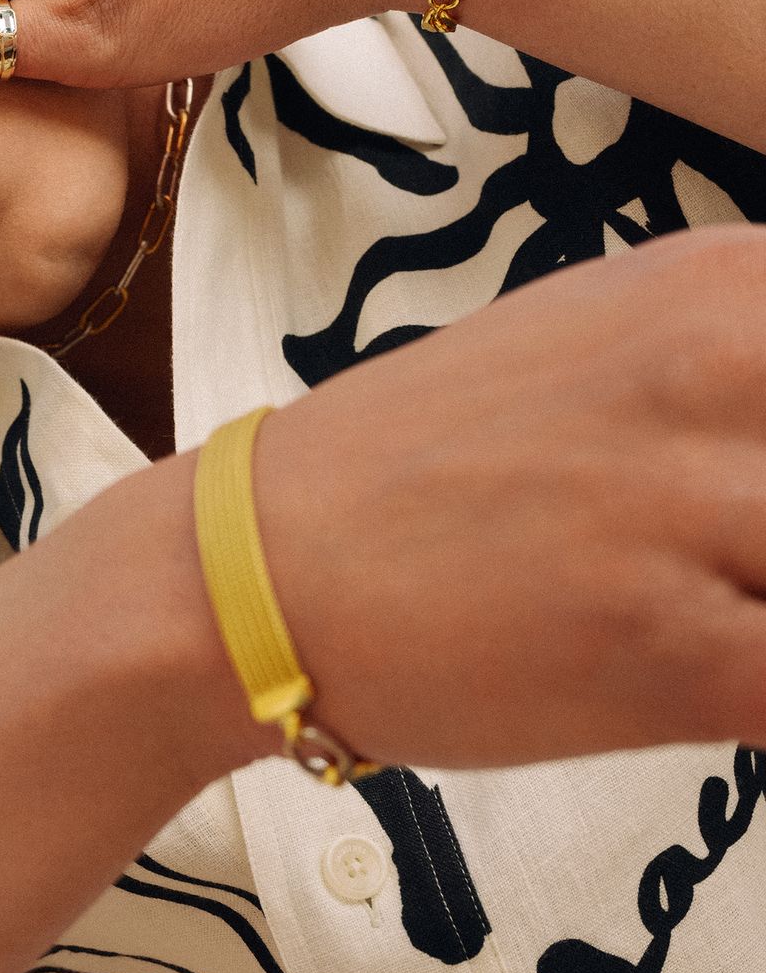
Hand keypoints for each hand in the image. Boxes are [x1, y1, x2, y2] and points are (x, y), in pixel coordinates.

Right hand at [246, 224, 765, 770]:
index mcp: (726, 283)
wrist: (256, 571)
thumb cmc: (425, 467)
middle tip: (751, 562)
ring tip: (726, 617)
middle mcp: (728, 369)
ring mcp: (702, 510)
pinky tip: (733, 690)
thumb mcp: (607, 343)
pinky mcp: (676, 653)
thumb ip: (743, 357)